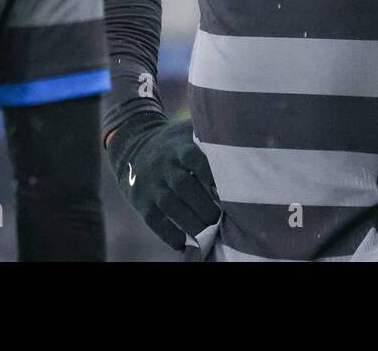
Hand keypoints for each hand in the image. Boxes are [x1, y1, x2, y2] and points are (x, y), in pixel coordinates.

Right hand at [106, 115, 220, 250]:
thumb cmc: (175, 145)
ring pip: (170, 204)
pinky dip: (168, 234)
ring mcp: (151, 183)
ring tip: (207, 232)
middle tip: (219, 218)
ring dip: (190, 222)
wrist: (133, 145)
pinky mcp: (141, 201)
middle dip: (203, 205)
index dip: (210, 173)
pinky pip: (154, 220)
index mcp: (179, 147)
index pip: (194, 158)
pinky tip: (182, 243)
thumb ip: (209, 138)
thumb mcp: (188, 133)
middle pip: (183, 185)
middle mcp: (164, 165)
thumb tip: (243, 146)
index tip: (226, 189)